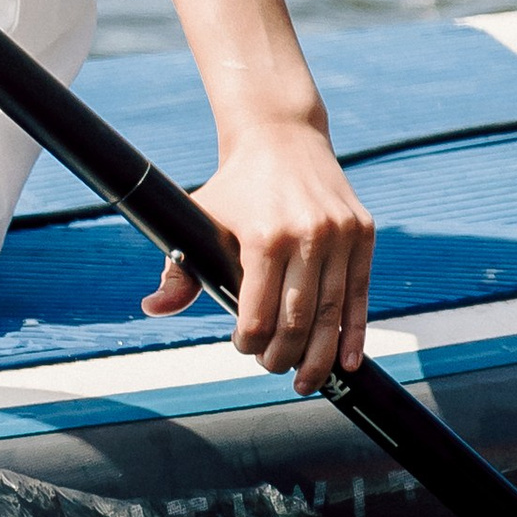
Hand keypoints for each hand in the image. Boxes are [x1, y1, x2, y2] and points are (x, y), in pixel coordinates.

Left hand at [142, 114, 375, 392]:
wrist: (281, 136)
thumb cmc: (236, 186)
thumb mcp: (202, 218)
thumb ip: (179, 269)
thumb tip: (152, 309)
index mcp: (264, 236)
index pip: (260, 313)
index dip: (251, 342)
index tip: (244, 348)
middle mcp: (308, 236)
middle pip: (299, 320)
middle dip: (285, 356)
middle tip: (274, 369)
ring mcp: (340, 234)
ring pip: (332, 313)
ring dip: (320, 356)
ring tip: (306, 380)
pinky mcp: (363, 232)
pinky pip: (359, 293)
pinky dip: (354, 332)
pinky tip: (347, 361)